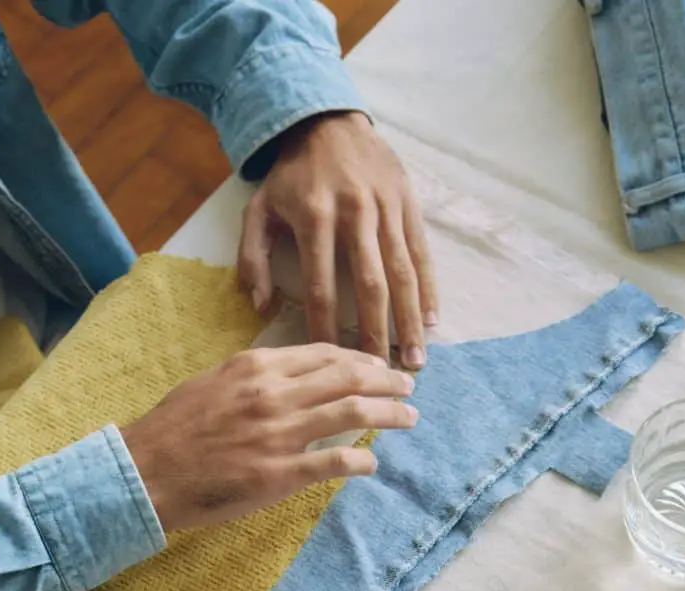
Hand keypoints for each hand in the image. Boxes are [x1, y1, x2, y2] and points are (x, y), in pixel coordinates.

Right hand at [121, 344, 416, 531]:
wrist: (144, 471)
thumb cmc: (174, 426)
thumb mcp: (214, 381)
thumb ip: (258, 374)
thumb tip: (297, 374)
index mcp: (257, 365)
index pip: (325, 353)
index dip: (360, 357)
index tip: (378, 364)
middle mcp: (274, 392)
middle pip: (348, 377)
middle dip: (386, 379)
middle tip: (408, 385)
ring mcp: (279, 433)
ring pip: (351, 412)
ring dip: (388, 413)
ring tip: (409, 417)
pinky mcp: (279, 474)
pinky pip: (334, 462)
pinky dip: (360, 460)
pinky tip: (373, 464)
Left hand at [238, 112, 437, 369]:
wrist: (328, 122)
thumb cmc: (291, 176)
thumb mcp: (258, 209)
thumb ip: (252, 258)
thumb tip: (261, 306)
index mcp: (314, 217)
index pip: (320, 285)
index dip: (325, 326)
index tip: (331, 362)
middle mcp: (354, 213)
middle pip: (369, 285)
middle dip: (377, 333)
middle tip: (383, 374)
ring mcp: (386, 208)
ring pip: (402, 272)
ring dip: (410, 320)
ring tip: (415, 359)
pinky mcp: (408, 203)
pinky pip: (421, 253)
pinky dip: (428, 289)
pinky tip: (432, 321)